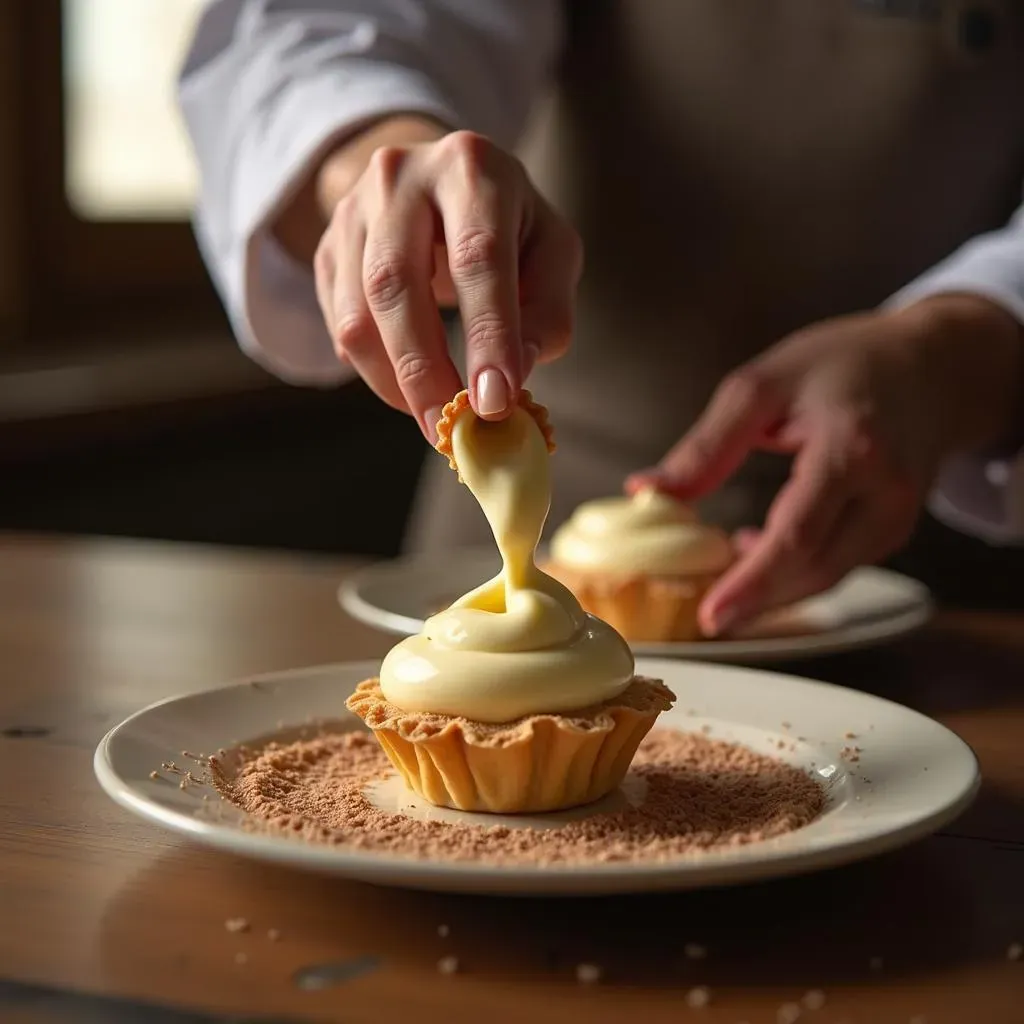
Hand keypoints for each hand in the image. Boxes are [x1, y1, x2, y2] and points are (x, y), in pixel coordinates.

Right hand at [312, 126, 581, 440]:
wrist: (437, 179)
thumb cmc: (508, 225)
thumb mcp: (550, 250)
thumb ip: (547, 309)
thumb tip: (517, 372)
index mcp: (472, 168)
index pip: (478, 257)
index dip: (487, 335)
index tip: (495, 402)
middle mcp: (402, 177)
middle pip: (397, 284)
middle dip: (425, 371)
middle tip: (450, 431)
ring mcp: (354, 210)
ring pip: (358, 314)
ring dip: (395, 382)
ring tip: (433, 419)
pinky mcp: (328, 246)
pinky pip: (341, 325)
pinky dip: (375, 371)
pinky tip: (408, 387)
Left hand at [628, 296, 1023, 633]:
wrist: (934, 367)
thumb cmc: (845, 364)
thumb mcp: (764, 385)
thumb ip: (707, 445)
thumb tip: (647, 489)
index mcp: (852, 449)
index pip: (799, 534)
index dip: (752, 582)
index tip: (711, 614)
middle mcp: (885, 494)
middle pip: (815, 569)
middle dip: (755, 600)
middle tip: (702, 614)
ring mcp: (897, 518)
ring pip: (826, 577)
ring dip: (770, 590)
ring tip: (716, 582)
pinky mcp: (893, 531)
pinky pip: (837, 565)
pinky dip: (792, 572)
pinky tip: (752, 554)